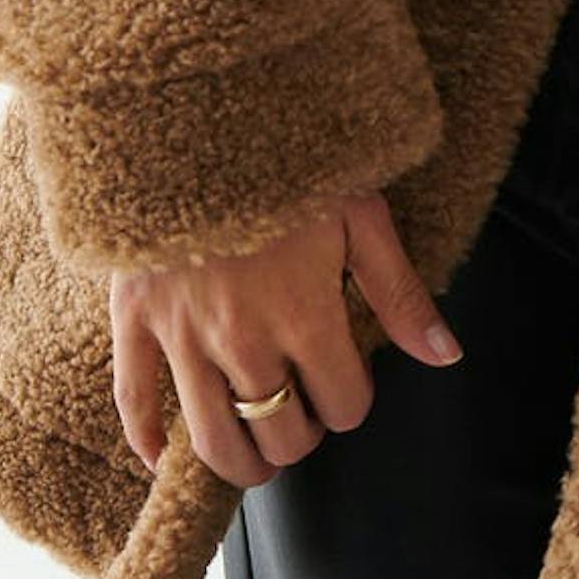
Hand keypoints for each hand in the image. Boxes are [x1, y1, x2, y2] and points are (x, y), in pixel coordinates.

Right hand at [110, 186, 462, 490]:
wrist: (199, 115)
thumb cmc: (292, 162)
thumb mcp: (360, 216)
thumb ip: (400, 294)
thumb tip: (446, 356)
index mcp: (305, 318)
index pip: (343, 406)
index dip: (353, 400)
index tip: (348, 378)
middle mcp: (242, 342)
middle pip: (280, 436)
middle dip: (302, 434)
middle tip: (304, 409)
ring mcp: (182, 336)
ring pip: (211, 440)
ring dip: (240, 463)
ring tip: (257, 453)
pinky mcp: (133, 319)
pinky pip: (132, 401)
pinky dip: (145, 441)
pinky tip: (160, 459)